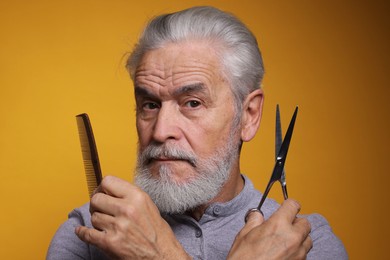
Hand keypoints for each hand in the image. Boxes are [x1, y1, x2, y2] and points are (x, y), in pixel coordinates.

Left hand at [75, 176, 189, 259]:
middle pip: (96, 198)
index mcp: (137, 197)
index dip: (102, 187)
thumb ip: (130, 196)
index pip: (108, 181)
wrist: (162, 255)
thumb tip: (110, 191)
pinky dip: (82, 232)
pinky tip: (82, 231)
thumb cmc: (158, 233)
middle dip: (96, 204)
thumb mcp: (148, 206)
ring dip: (96, 221)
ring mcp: (117, 226)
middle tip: (100, 209)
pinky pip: (87, 233)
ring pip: (93, 216)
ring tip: (106, 224)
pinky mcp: (110, 243)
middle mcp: (127, 209)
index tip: (102, 193)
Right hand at [227, 199, 311, 259]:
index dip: (289, 204)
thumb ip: (254, 221)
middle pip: (305, 222)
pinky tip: (285, 253)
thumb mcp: (244, 235)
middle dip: (296, 222)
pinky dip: (298, 251)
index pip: (293, 205)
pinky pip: (304, 254)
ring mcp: (298, 253)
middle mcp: (292, 238)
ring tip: (286, 241)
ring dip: (299, 237)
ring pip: (307, 239)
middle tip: (285, 225)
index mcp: (278, 225)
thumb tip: (257, 215)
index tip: (287, 206)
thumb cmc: (244, 259)